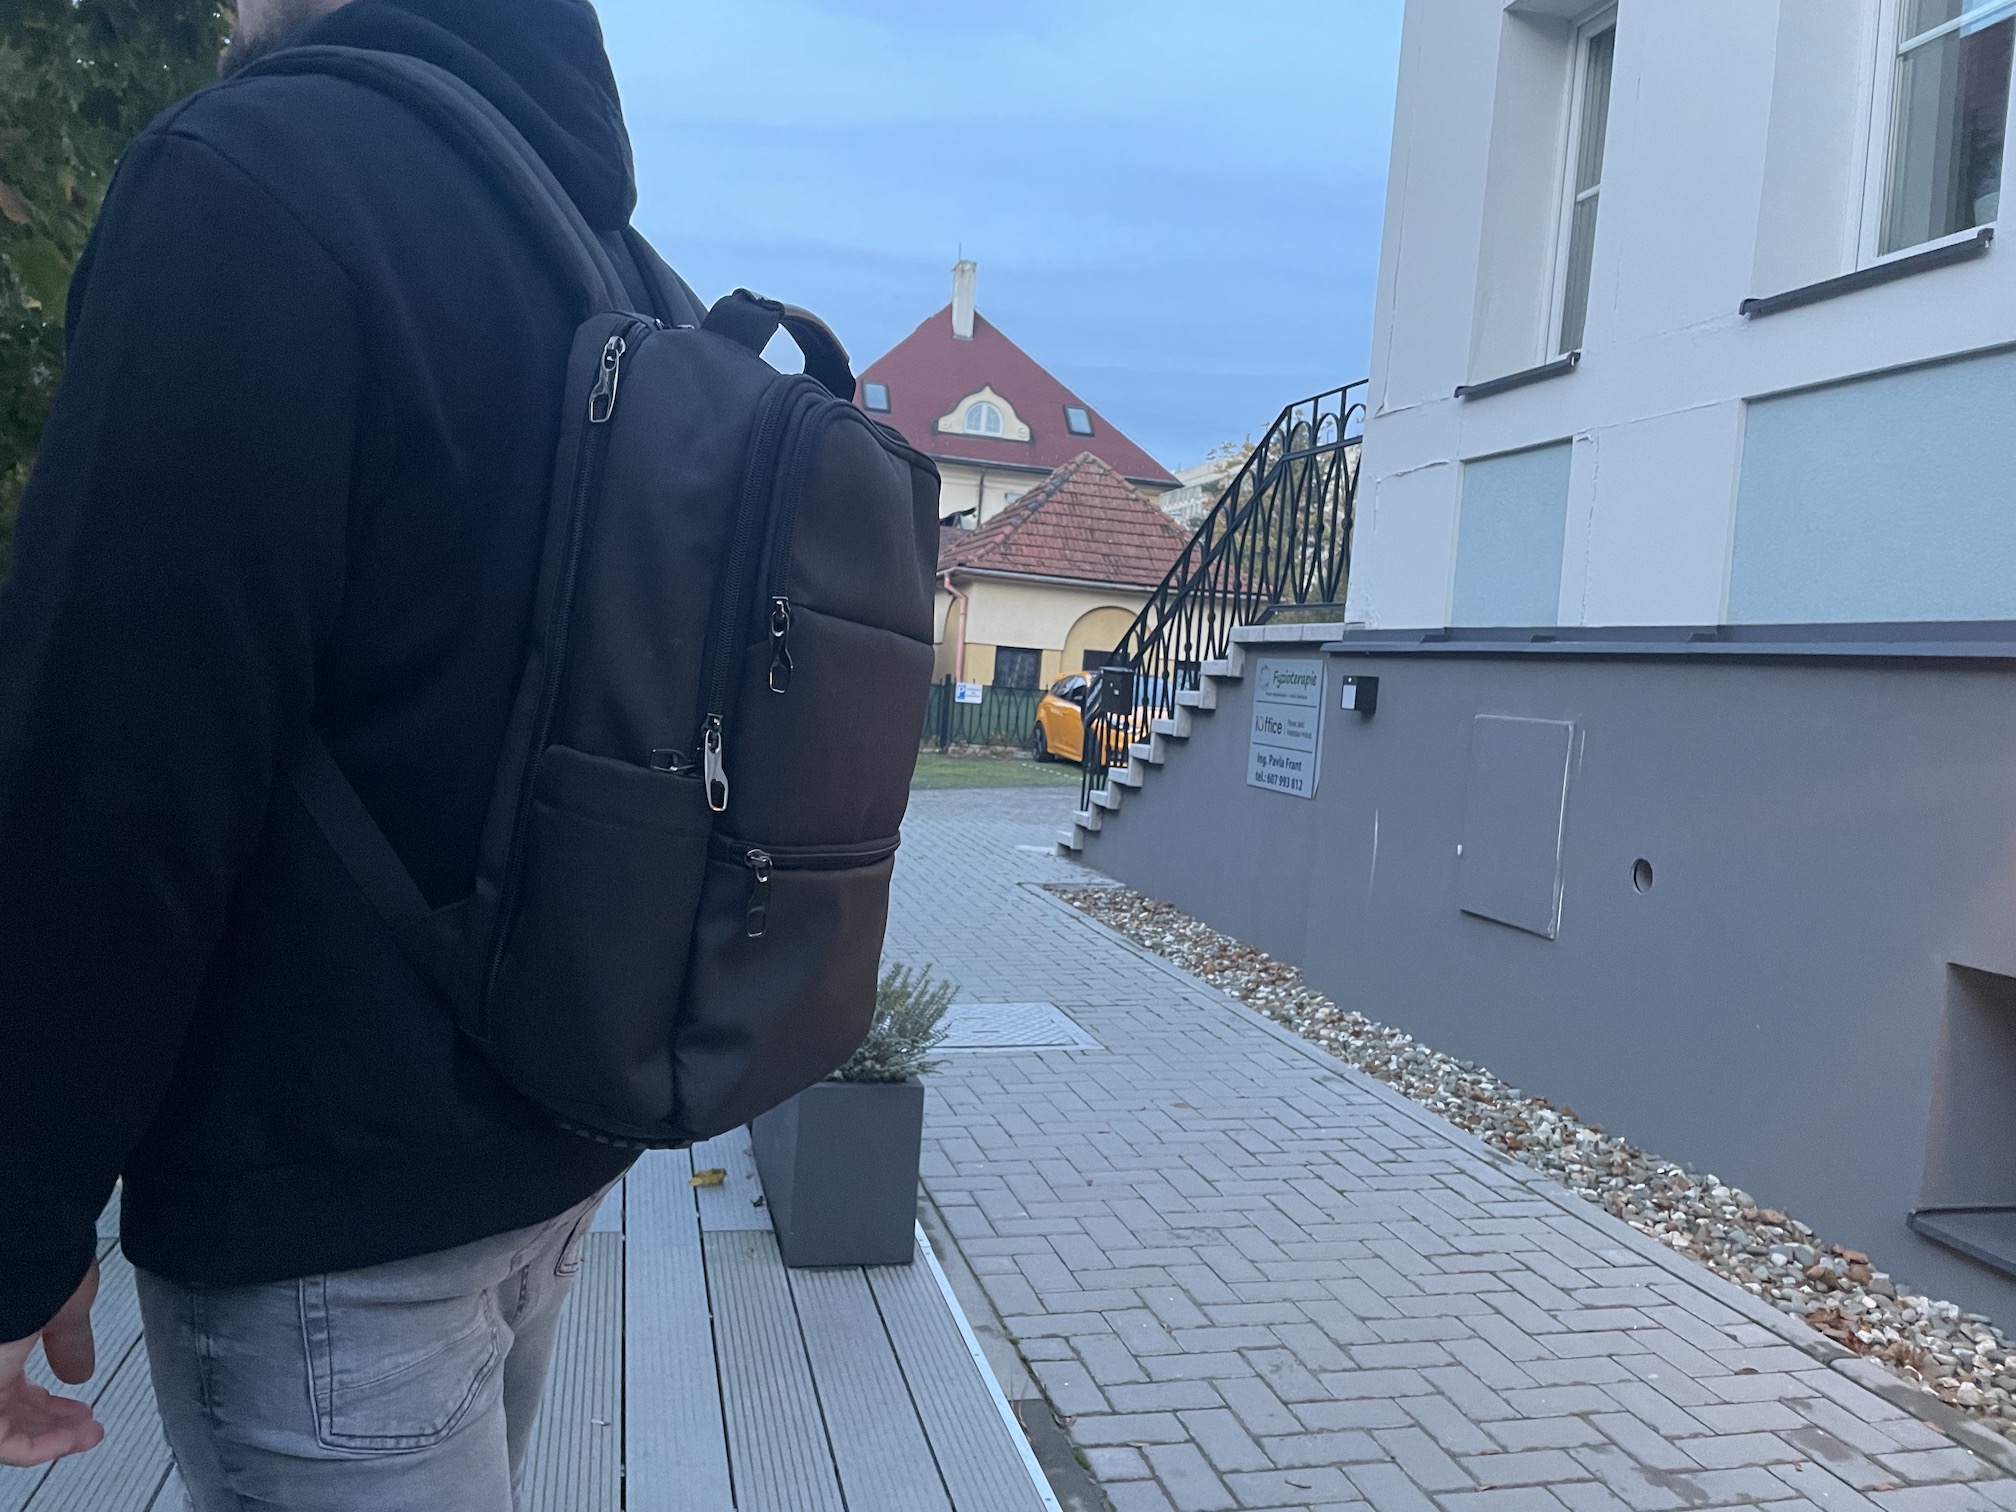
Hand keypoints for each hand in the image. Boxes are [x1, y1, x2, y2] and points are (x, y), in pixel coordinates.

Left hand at [0, 1262, 103, 1466]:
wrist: (18, 1252)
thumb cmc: (39, 1270)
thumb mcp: (66, 1308)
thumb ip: (72, 1343)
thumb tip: (80, 1371)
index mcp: (0, 1344)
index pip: (12, 1387)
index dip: (46, 1403)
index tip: (80, 1406)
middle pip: (9, 1411)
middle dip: (51, 1423)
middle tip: (87, 1426)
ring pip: (4, 1430)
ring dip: (49, 1438)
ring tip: (88, 1435)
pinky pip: (2, 1441)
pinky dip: (37, 1447)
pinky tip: (70, 1440)